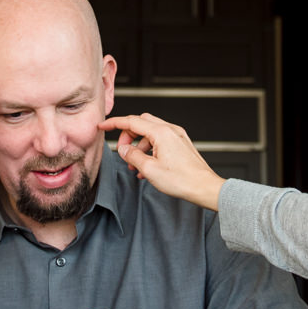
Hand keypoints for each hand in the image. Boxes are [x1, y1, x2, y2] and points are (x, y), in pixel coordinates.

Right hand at [101, 113, 224, 210]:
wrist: (204, 187)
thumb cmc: (182, 180)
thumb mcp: (149, 169)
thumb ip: (132, 156)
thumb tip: (123, 149)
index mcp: (161, 133)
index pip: (132, 121)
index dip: (114, 123)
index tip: (103, 126)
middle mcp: (170, 130)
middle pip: (141, 123)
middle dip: (128, 135)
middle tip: (122, 151)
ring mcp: (177, 136)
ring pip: (150, 133)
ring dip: (139, 145)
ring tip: (135, 165)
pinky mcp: (181, 144)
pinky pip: (160, 140)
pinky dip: (150, 149)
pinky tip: (147, 167)